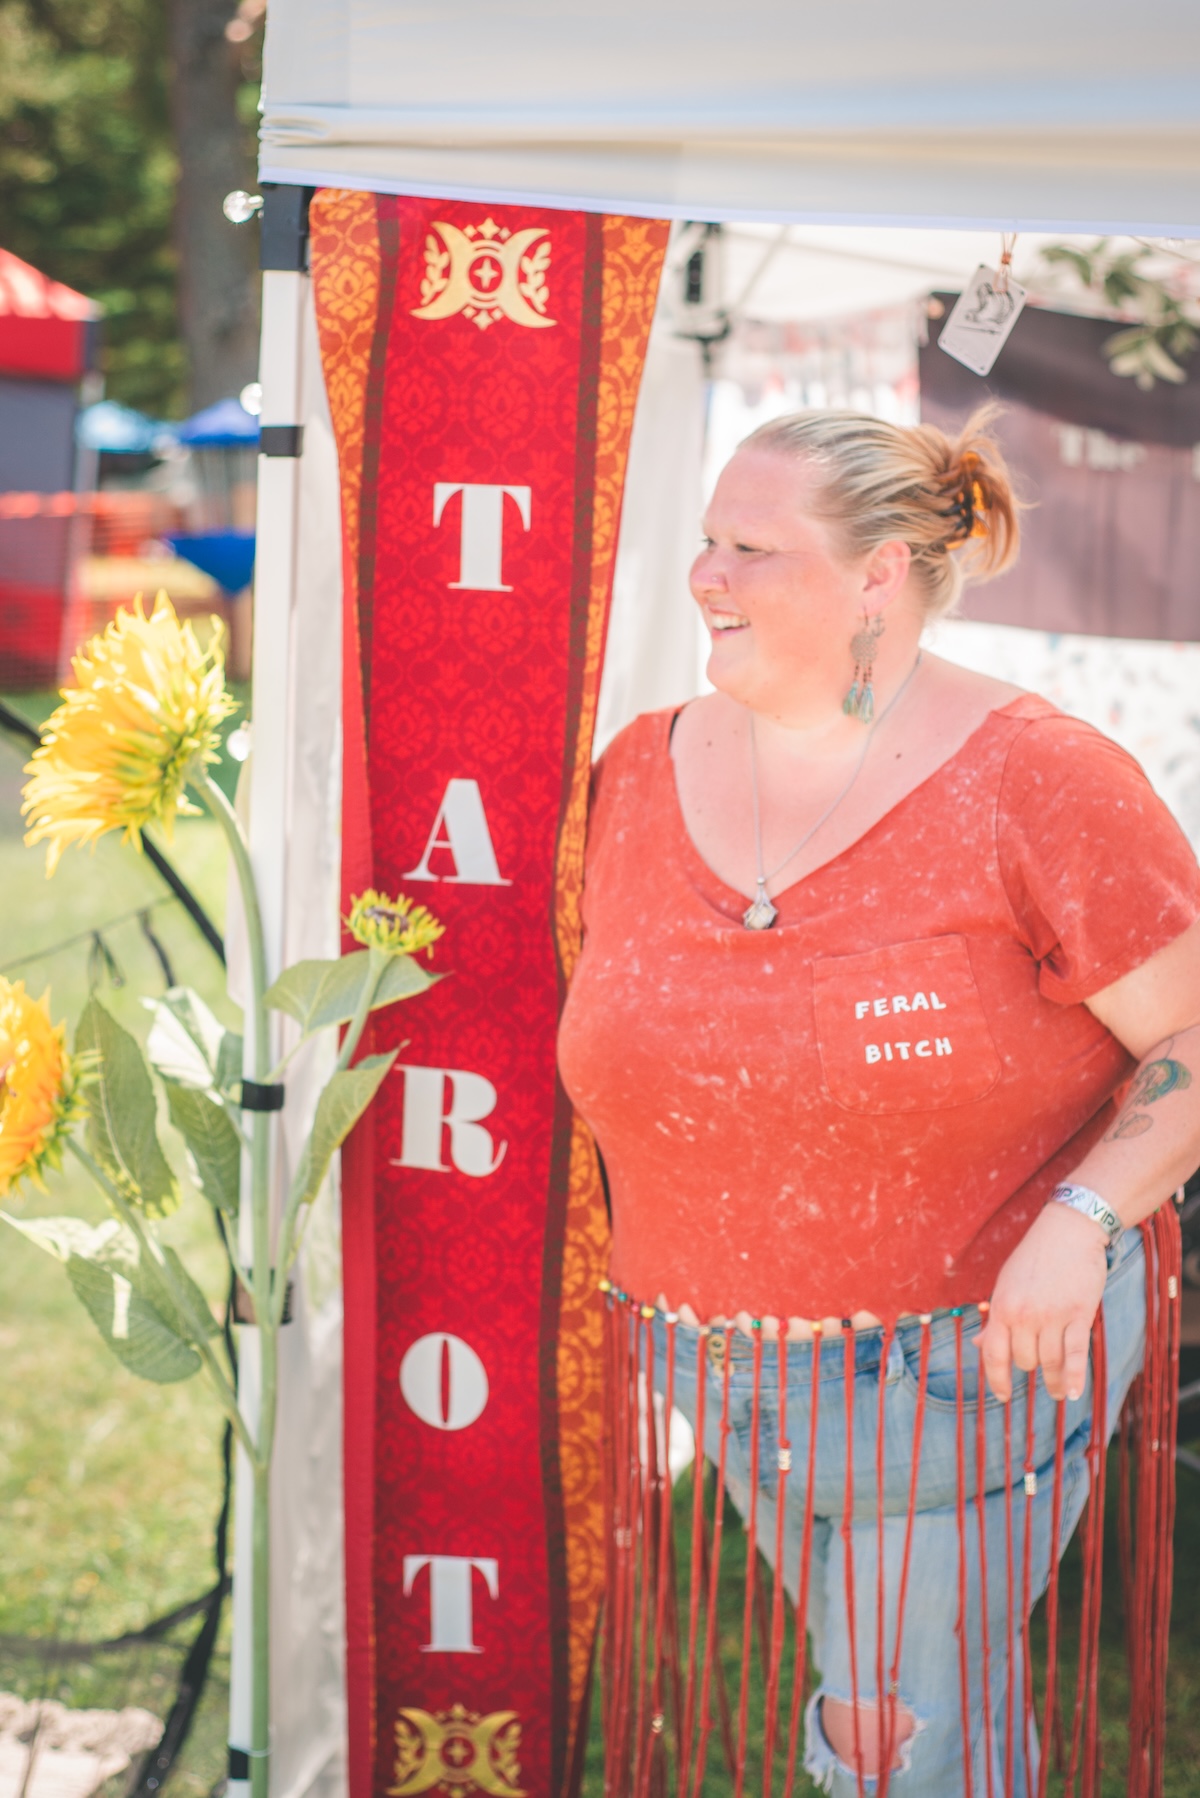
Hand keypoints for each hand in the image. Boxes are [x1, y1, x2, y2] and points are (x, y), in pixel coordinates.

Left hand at [978, 1203, 1108, 1403]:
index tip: (1002, 1396)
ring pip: (1050, 1362)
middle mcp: (1023, 1314)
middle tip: (1041, 1370)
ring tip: (1057, 1392)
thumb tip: (978, 1344)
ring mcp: (1052, 1316)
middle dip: (1032, 1368)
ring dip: (1054, 1382)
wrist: (1068, 1231)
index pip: (993, 1354)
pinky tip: (1072, 1394)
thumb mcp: (1006, 1284)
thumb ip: (996, 1318)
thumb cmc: (1034, 1258)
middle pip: (1025, 1361)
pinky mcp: (1079, 1315)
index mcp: (1001, 1306)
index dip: (996, 1380)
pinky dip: (1073, 1378)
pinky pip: (1075, 1355)